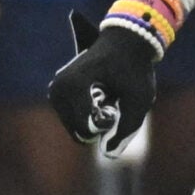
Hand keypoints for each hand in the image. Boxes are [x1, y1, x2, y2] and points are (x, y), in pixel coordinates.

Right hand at [49, 12, 159, 157]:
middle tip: (115, 97)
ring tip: (107, 94)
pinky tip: (100, 95)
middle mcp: (58, 89)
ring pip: (77, 128)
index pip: (88, 127)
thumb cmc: (134, 68)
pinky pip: (74, 121)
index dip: (110, 122)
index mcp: (73, 85)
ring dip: (95, 119)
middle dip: (101, 123)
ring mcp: (55, 92)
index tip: (119, 97)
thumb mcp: (140, 97)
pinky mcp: (57, 96)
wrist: (126, 41)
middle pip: (80, 131)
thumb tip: (108, 153)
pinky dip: (90, 115)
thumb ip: (127, 127)